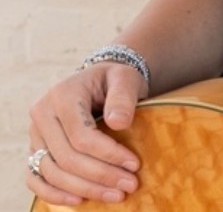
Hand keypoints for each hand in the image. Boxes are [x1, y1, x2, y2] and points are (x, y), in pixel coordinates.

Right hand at [26, 62, 147, 205]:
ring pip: (53, 172)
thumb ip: (123, 97)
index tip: (134, 164)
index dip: (108, 154)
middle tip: (129, 185)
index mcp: (62, 95)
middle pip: (67, 157)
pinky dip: (55, 193)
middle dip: (100, 176)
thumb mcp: (124, 78)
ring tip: (115, 195)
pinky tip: (79, 200)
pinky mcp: (34, 149)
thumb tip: (119, 123)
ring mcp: (34, 134)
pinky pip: (36, 178)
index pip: (82, 135)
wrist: (99, 80)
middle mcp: (42, 115)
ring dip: (84, 189)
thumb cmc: (114, 79)